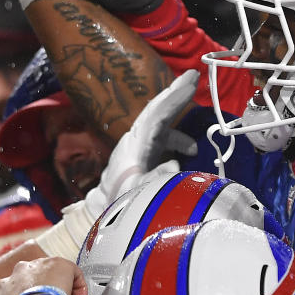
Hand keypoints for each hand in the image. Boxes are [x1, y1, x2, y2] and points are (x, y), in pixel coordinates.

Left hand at [83, 69, 199, 216]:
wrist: (100, 217)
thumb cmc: (118, 206)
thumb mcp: (135, 195)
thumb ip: (154, 180)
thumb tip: (174, 163)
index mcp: (134, 147)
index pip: (156, 116)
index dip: (174, 99)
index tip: (191, 81)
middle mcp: (135, 142)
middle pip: (157, 112)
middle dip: (175, 94)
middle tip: (193, 76)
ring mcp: (139, 149)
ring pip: (160, 125)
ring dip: (176, 114)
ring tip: (194, 104)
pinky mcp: (143, 159)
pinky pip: (162, 140)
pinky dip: (178, 138)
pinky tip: (190, 149)